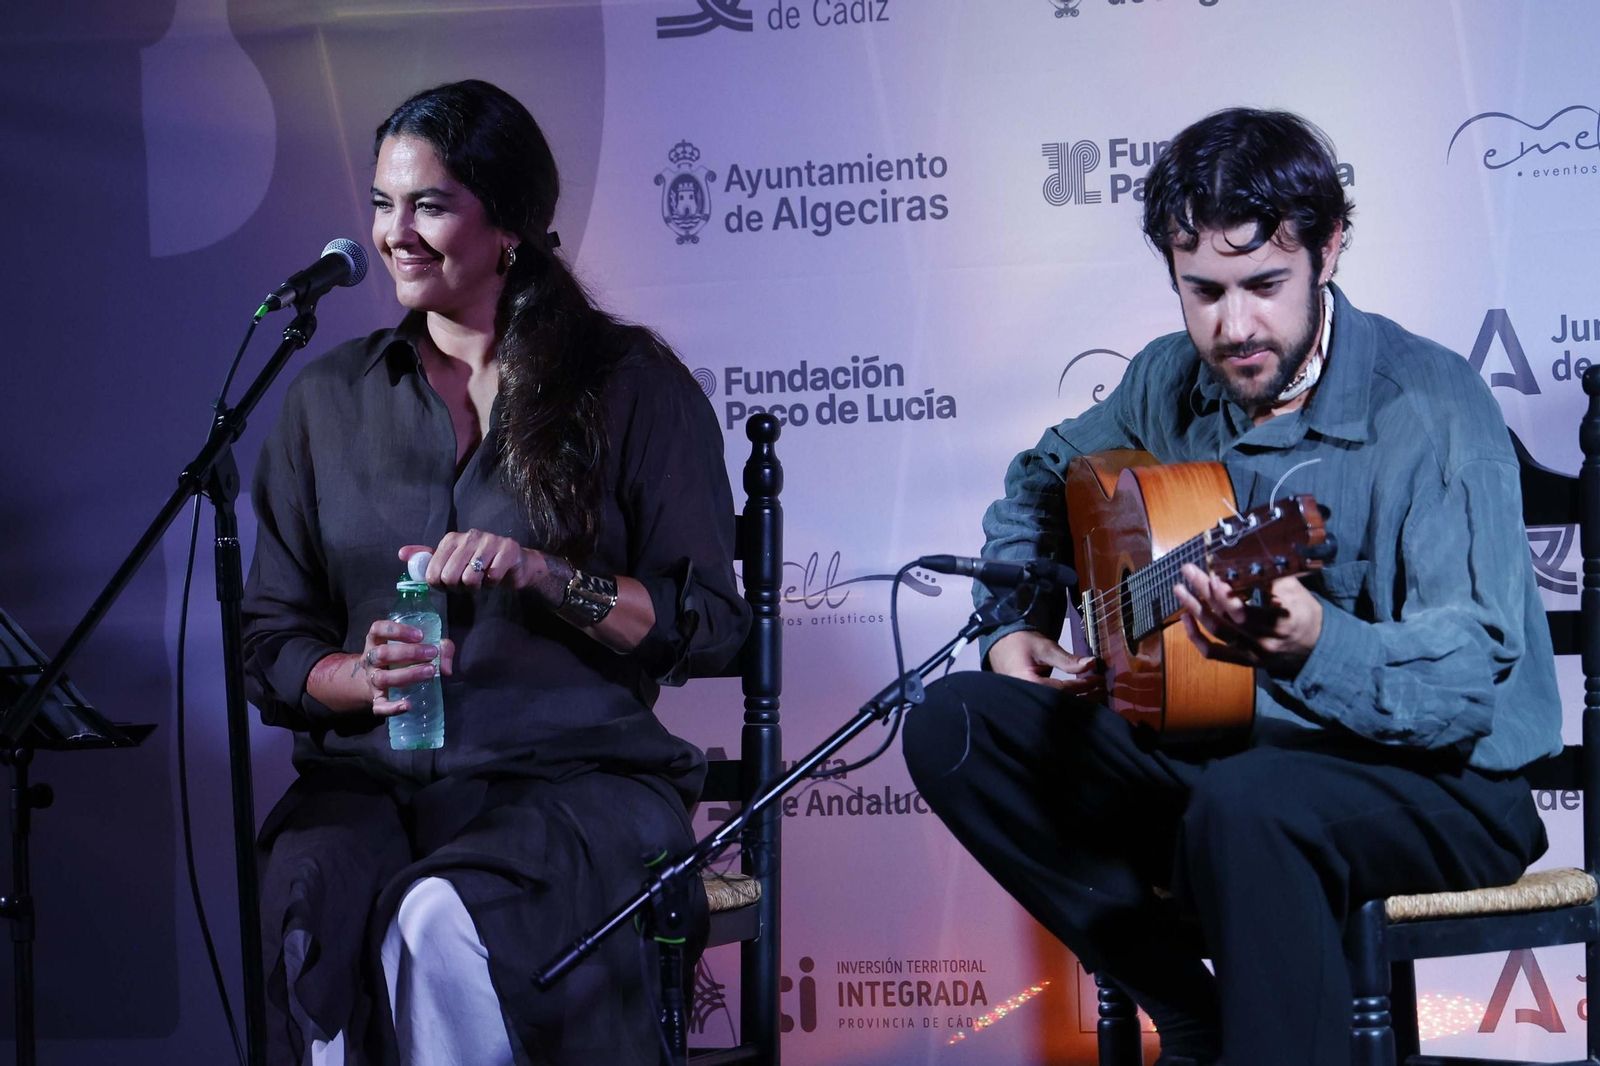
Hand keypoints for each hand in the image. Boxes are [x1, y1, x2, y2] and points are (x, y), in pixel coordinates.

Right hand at [352, 618, 455, 716]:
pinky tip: (407, 705)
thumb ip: (441, 649)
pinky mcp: (376, 698)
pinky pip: (379, 705)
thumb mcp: (420, 646)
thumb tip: (446, 669)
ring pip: (382, 677)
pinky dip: (392, 708)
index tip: (420, 635)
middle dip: (409, 653)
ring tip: (430, 671)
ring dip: (407, 674)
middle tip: (431, 653)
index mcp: (377, 640)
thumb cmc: (404, 658)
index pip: (378, 629)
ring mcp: (371, 679)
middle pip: (382, 654)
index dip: (398, 631)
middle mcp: (370, 658)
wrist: (378, 681)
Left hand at [400, 530, 547, 593]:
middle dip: (459, 588)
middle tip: (469, 584)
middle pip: (450, 577)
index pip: (433, 573)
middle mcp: (470, 536)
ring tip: (482, 580)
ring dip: (477, 587)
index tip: (451, 584)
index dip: (441, 586)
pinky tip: (496, 577)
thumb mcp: (451, 560)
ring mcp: (490, 541)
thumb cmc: (481, 564)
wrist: (516, 564)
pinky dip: (493, 584)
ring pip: (471, 578)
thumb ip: (428, 558)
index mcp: (452, 539)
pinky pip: (492, 577)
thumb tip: (402, 553)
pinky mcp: (508, 549)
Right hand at [987, 630, 1103, 694]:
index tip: (1099, 679)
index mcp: (1029, 684)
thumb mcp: (1045, 648)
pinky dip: (1068, 702)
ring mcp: (1028, 701)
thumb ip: (1067, 659)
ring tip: (1095, 695)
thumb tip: (1092, 663)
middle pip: (1062, 705)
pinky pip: (1052, 704)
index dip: (1084, 686)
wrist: (1001, 645)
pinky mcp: (1031, 701)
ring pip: (1058, 708)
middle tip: (1102, 691)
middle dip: (1085, 700)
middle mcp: (1027, 698)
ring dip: (1078, 703)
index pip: (1063, 690)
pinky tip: (1081, 699)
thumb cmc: (1021, 643)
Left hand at [1173, 563, 1321, 677]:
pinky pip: (1213, 653)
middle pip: (1225, 618)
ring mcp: (1250, 653)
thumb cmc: (1305, 613)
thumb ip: (1270, 578)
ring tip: (1180, 589)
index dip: (1225, 595)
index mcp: (1279, 623)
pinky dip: (1195, 637)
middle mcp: (1262, 641)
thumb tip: (1242, 558)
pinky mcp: (1242, 660)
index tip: (1212, 574)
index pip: (1245, 612)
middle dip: (1204, 591)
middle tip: (1188, 571)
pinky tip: (1185, 618)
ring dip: (1194, 609)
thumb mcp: (1295, 591)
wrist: (1316, 648)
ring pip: (1216, 632)